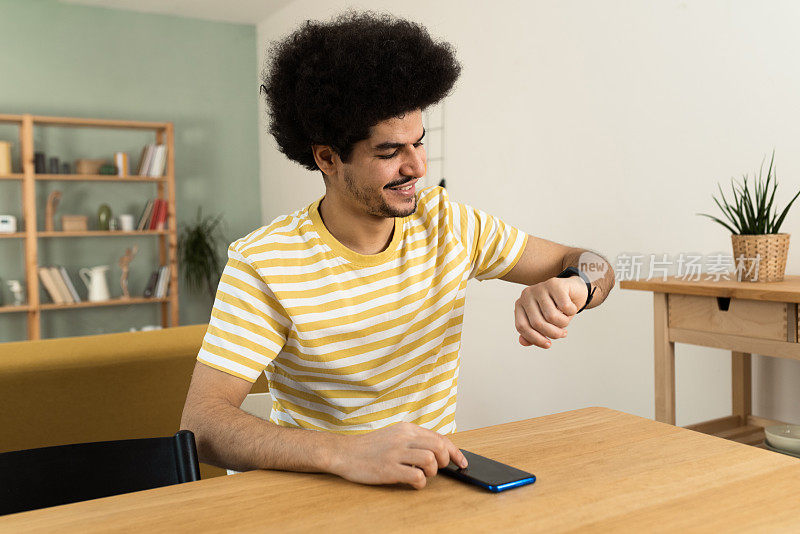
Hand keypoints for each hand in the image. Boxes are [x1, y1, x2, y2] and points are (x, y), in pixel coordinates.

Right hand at [328, 422, 467, 489]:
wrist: (344, 453)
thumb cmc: (370, 447)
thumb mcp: (394, 435)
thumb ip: (414, 440)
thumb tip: (438, 450)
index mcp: (406, 429)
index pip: (440, 438)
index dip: (455, 452)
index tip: (462, 462)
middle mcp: (403, 438)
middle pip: (439, 448)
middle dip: (444, 462)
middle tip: (436, 469)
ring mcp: (396, 453)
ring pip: (431, 461)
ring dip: (431, 473)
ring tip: (421, 475)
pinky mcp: (389, 469)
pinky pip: (417, 477)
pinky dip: (420, 483)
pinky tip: (412, 482)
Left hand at [514, 276, 586, 348]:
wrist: (573, 290)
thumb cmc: (557, 309)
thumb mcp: (544, 322)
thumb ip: (532, 333)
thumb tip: (522, 342)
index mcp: (520, 304)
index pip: (522, 326)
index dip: (535, 339)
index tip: (549, 345)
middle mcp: (526, 294)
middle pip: (537, 323)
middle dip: (553, 333)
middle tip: (563, 334)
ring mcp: (540, 287)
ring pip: (551, 317)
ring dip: (563, 323)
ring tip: (566, 321)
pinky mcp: (555, 284)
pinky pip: (565, 307)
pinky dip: (571, 312)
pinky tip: (571, 308)